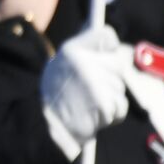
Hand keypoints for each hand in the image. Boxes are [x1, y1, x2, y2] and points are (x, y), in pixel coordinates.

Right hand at [40, 26, 130, 159]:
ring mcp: (95, 83)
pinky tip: (93, 116)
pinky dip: (112, 114)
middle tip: (91, 89)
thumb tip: (112, 43)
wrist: (43, 128)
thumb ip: (84, 52)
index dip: (110, 46)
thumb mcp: (61, 65)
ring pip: (120, 86)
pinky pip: (120, 105)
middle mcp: (84, 63)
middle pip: (118, 63)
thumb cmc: (54, 97)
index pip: (106, 35)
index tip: (109, 53)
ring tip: (87, 104)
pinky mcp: (104, 103)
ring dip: (110, 98)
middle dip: (111, 78)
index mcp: (71, 50)